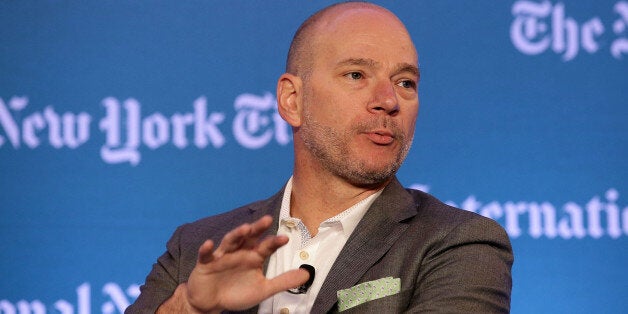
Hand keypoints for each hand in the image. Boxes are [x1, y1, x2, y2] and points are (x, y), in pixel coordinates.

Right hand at [185, 215, 309, 311]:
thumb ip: (283, 281)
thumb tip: (307, 275)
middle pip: (249, 237)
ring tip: (244, 229)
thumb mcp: (263, 289)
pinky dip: (206, 249)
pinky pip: (205, 255)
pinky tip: (209, 244)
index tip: (285, 238)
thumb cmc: (237, 292)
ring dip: (236, 235)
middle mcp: (239, 252)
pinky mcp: (205, 263)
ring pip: (230, 242)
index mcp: (253, 256)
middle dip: (257, 228)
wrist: (212, 302)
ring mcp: (222, 256)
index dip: (274, 242)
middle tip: (267, 220)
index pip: (266, 246)